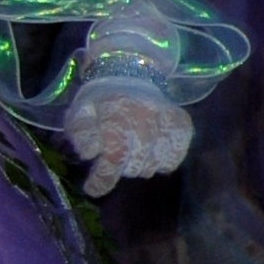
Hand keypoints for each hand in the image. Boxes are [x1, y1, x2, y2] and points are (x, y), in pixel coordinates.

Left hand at [65, 75, 190, 196]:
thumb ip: (81, 133)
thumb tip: (90, 152)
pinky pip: (177, 155)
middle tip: (114, 163)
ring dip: (142, 167)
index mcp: (116, 112)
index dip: (104, 177)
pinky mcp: (183, 123)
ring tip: (132, 157)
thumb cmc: (101, 101)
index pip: (115, 153)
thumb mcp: (80, 113)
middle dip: (122, 170)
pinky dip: (164, 161)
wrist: (131, 75)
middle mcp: (146, 115)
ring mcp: (168, 119)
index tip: (93, 188)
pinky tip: (152, 154)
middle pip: (137, 162)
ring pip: (157, 162)